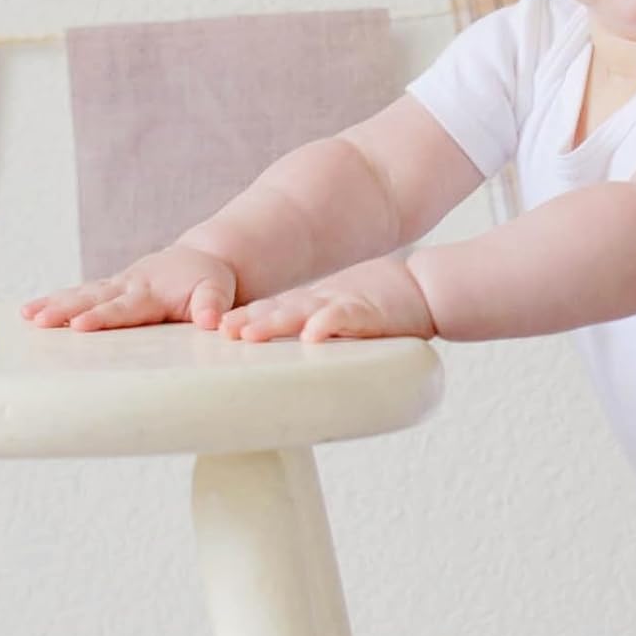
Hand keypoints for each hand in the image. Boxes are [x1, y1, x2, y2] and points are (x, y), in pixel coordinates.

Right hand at [21, 245, 237, 331]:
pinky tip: (30, 312)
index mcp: (152, 291)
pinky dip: (55, 300)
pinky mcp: (109, 288)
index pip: (124, 308)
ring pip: (80, 293)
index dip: (102, 317)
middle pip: (92, 298)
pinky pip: (79, 293)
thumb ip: (213, 305)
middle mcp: (128, 285)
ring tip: (27, 316)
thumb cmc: (208, 281)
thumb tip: (211, 321)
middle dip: (64, 309)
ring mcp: (116, 285)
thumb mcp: (218, 291)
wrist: (200, 259)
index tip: (79, 326)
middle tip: (38, 320)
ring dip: (53, 304)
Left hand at [218, 256, 435, 343]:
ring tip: (249, 333)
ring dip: (274, 323)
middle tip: (221, 331)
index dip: (243, 318)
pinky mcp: (368, 312)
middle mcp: (319, 304)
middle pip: (277, 310)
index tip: (213, 330)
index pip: (270, 311)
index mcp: (311, 306)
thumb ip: (310, 328)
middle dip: (247, 320)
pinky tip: (312, 334)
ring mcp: (342, 305)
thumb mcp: (336, 315)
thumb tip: (280, 348)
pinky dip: (327, 324)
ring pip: (302, 313)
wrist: (421, 288)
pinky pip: (344, 318)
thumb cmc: (378, 306)